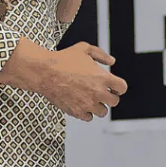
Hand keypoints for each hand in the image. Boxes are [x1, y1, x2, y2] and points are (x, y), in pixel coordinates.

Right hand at [0, 39, 127, 119]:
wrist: (44, 71)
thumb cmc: (63, 59)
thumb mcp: (84, 49)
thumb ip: (100, 54)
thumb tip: (112, 61)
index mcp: (103, 78)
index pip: (122, 88)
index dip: (118, 87)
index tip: (113, 86)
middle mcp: (98, 93)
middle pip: (114, 102)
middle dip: (108, 97)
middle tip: (99, 92)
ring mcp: (88, 104)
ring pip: (102, 112)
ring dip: (98, 106)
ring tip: (89, 98)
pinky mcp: (78, 112)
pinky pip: (89, 117)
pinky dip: (86, 112)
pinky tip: (80, 103)